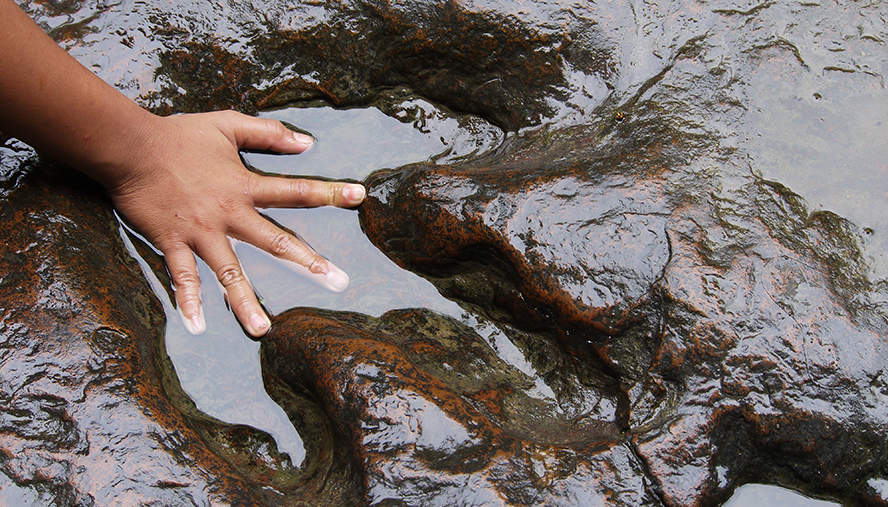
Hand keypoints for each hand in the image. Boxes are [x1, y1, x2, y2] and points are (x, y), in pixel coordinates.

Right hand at [105, 110, 365, 336]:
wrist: (130, 146)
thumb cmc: (180, 135)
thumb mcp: (228, 125)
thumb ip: (268, 133)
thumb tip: (307, 143)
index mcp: (245, 185)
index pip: (296, 190)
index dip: (330, 192)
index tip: (361, 196)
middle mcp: (229, 213)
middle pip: (276, 241)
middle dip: (309, 262)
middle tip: (339, 282)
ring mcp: (201, 232)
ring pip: (229, 273)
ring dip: (246, 303)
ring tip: (263, 331)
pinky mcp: (172, 242)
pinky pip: (182, 277)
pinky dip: (188, 302)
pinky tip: (197, 327)